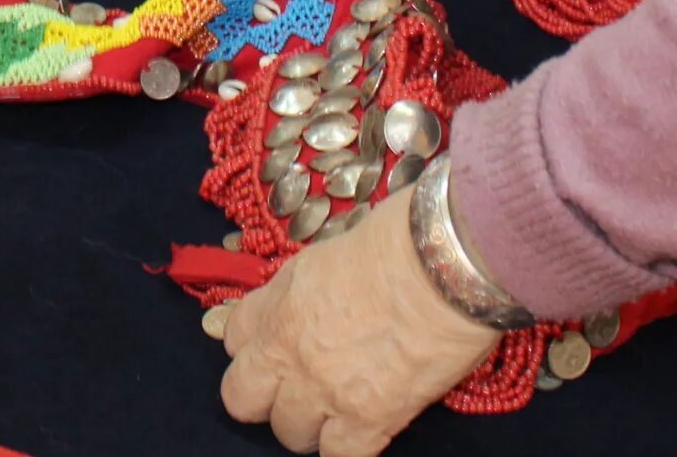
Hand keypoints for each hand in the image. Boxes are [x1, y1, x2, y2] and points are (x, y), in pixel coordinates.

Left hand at [219, 188, 498, 454]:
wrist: (442, 265)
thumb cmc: (397, 241)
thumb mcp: (327, 255)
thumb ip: (303, 292)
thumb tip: (308, 306)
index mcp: (278, 304)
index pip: (234, 338)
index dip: (258, 345)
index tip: (278, 346)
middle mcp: (288, 351)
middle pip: (242, 398)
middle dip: (266, 397)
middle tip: (298, 389)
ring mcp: (322, 391)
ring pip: (290, 433)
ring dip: (312, 424)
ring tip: (341, 410)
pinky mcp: (367, 421)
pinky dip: (349, 449)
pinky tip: (367, 430)